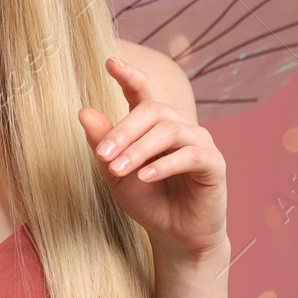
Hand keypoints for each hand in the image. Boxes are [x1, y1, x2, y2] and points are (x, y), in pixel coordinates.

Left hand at [77, 57, 228, 261]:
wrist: (173, 234)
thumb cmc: (146, 200)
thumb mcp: (115, 172)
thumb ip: (102, 144)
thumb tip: (84, 111)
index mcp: (153, 124)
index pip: (142, 91)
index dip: (128, 75)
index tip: (110, 62)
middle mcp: (179, 126)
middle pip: (153, 109)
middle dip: (124, 131)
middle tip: (102, 155)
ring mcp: (200, 142)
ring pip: (170, 130)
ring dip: (139, 149)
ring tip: (118, 170)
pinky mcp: (214, 164)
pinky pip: (191, 155)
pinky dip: (165, 165)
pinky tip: (144, 177)